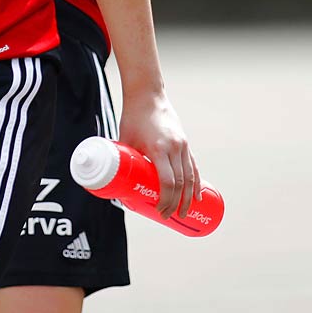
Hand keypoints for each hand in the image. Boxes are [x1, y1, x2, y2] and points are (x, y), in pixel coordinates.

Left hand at [118, 89, 197, 218]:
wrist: (147, 95)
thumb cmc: (132, 117)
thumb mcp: (125, 140)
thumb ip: (123, 161)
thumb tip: (114, 185)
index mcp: (159, 149)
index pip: (168, 182)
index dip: (166, 200)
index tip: (160, 212)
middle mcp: (174, 148)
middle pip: (180, 183)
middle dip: (176, 204)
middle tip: (170, 217)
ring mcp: (182, 145)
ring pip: (190, 176)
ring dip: (189, 197)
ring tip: (184, 213)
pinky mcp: (185, 142)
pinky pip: (193, 166)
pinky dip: (196, 182)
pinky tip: (197, 195)